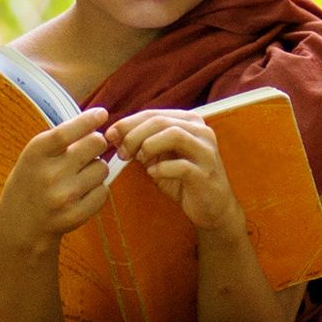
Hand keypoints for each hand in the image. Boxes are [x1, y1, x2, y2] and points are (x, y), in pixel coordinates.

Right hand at [0, 110, 120, 256]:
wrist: (19, 227)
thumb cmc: (30, 183)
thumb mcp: (34, 157)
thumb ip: (60, 141)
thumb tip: (97, 120)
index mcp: (35, 153)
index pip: (68, 131)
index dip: (88, 120)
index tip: (101, 114)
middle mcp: (49, 174)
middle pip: (95, 145)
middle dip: (96, 144)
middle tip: (88, 152)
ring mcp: (64, 196)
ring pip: (103, 168)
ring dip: (97, 169)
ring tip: (80, 176)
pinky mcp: (76, 215)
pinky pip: (103, 191)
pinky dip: (98, 190)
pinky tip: (83, 193)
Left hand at [111, 112, 248, 239]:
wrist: (212, 208)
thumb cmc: (183, 181)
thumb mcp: (160, 158)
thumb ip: (142, 144)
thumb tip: (114, 135)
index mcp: (188, 122)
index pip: (153, 113)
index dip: (127, 123)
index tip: (109, 135)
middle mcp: (200, 131)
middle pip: (160, 121)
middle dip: (133, 135)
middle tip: (121, 152)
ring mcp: (206, 151)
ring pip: (173, 135)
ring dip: (148, 146)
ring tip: (138, 160)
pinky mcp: (206, 173)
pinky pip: (181, 166)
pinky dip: (162, 168)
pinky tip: (153, 174)